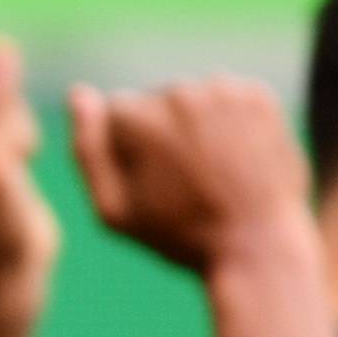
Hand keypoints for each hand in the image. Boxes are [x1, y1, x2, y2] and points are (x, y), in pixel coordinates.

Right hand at [70, 76, 311, 276]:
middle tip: (186, 184)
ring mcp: (224, 90)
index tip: (150, 184)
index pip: (114, 113)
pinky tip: (237, 160)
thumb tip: (79, 94)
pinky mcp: (258, 96)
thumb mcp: (114, 210)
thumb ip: (87, 150)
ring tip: (214, 174)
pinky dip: (230, 123)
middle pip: (154, 102)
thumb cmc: (180, 234)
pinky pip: (228, 100)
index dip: (126, 152)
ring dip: (197, 126)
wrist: (259, 246)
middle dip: (163, 134)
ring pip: (193, 99)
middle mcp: (179, 92)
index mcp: (138, 117)